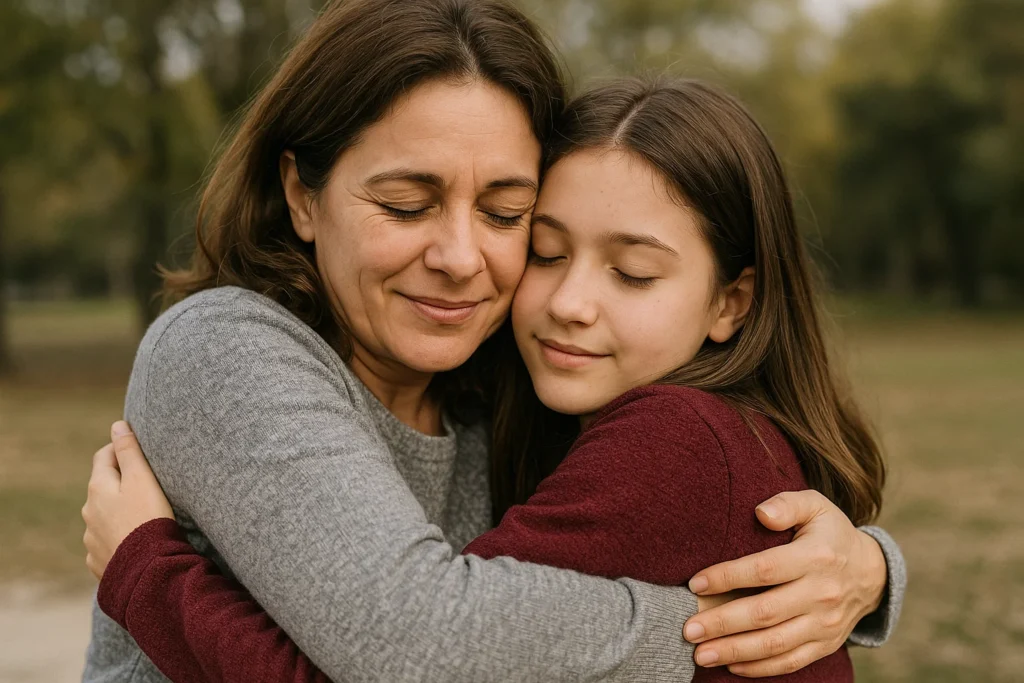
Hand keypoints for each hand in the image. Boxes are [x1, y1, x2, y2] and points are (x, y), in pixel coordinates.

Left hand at [82, 421, 173, 579]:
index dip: (120, 448)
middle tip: (145, 482)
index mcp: (98, 488)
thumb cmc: (148, 518)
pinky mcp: (99, 560)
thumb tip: (117, 426)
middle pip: (102, 487)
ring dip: (117, 511)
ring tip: (142, 515)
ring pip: (103, 516)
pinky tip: (133, 540)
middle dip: (119, 482)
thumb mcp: (142, 479)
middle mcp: (88, 512)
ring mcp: (91, 538)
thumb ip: (129, 451)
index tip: (136, 447)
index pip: (104, 456)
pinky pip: (106, 542)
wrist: (146, 568)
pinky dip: (117, 537)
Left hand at [683, 490, 886, 676]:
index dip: (728, 577)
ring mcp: (825, 623)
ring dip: (735, 651)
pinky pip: (792, 662)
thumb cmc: (830, 533)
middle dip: (723, 623)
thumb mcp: (815, 506)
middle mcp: (822, 593)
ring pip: (776, 644)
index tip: (695, 583)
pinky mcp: (826, 644)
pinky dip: (761, 668)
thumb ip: (787, 504)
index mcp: (816, 557)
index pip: (764, 570)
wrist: (871, 571)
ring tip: (701, 654)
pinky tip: (731, 665)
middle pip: (765, 612)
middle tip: (688, 629)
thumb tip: (761, 513)